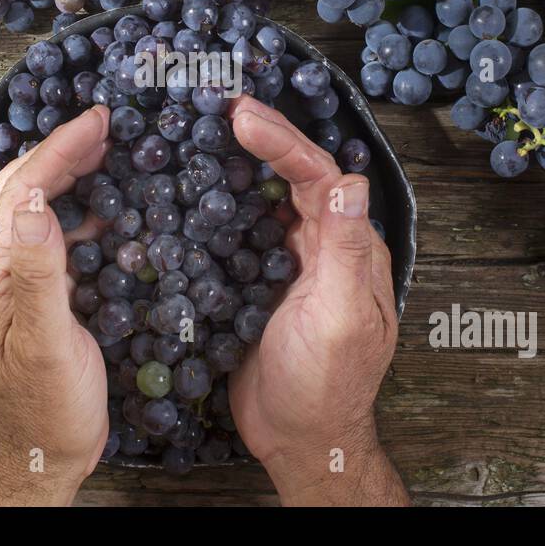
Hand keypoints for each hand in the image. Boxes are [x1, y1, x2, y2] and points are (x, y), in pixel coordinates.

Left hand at [0, 105, 110, 505]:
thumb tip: (38, 204)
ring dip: (73, 176)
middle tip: (107, 124)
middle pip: (28, 190)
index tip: (98, 120)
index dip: (60, 148)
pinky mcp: (45, 298)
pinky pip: (61, 239)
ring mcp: (21, 282)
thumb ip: (39, 274)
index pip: (26, 190)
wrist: (44, 455)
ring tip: (110, 153)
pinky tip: (112, 212)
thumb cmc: (46, 406)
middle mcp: (3, 268)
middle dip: (64, 151)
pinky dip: (85, 213)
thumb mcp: (45, 341)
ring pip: (43, 210)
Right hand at [230, 95, 406, 505]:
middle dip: (262, 138)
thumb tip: (349, 183)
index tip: (243, 117)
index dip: (283, 142)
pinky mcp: (258, 284)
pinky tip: (194, 192)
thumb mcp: (342, 319)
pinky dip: (220, 206)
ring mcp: (290, 264)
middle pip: (293, 176)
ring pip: (265, 199)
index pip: (318, 176)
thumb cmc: (327, 387)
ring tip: (206, 131)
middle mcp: (323, 247)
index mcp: (350, 248)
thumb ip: (348, 252)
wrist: (299, 439)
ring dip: (239, 164)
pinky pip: (239, 233)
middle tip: (222, 105)